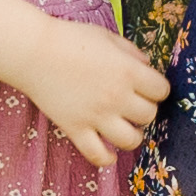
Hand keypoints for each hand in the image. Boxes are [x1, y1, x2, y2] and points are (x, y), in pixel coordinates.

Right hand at [8, 14, 169, 168]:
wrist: (34, 51)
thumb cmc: (71, 39)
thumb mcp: (109, 37)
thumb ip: (133, 53)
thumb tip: (148, 68)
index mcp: (128, 71)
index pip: (162, 91)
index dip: (156, 88)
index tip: (147, 86)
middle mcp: (116, 96)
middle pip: (149, 115)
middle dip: (144, 109)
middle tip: (131, 103)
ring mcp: (96, 116)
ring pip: (131, 140)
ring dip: (131, 134)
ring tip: (123, 126)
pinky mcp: (76, 129)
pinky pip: (98, 155)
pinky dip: (106, 158)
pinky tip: (108, 151)